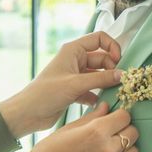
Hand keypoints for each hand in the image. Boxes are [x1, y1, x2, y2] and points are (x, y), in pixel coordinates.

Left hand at [0, 31, 121, 137]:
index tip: (120, 61)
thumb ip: (101, 79)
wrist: (28, 113)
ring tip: (115, 92)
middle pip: (102, 58)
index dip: (112, 47)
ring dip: (107, 83)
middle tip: (120, 82)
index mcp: (73, 50)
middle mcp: (75, 60)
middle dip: (112, 69)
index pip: (99, 39)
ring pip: (99, 75)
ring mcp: (75, 76)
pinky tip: (100, 104)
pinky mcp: (74, 90)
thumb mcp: (75, 84)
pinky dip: (98, 95)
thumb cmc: (46, 93)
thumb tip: (123, 75)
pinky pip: (93, 89)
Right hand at [19, 103, 138, 151]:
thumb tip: (106, 107)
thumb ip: (91, 117)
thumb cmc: (50, 151)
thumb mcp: (69, 128)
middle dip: (124, 129)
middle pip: (133, 133)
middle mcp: (107, 149)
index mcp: (96, 131)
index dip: (119, 115)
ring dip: (125, 148)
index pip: (125, 117)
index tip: (115, 118)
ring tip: (112, 148)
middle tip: (114, 132)